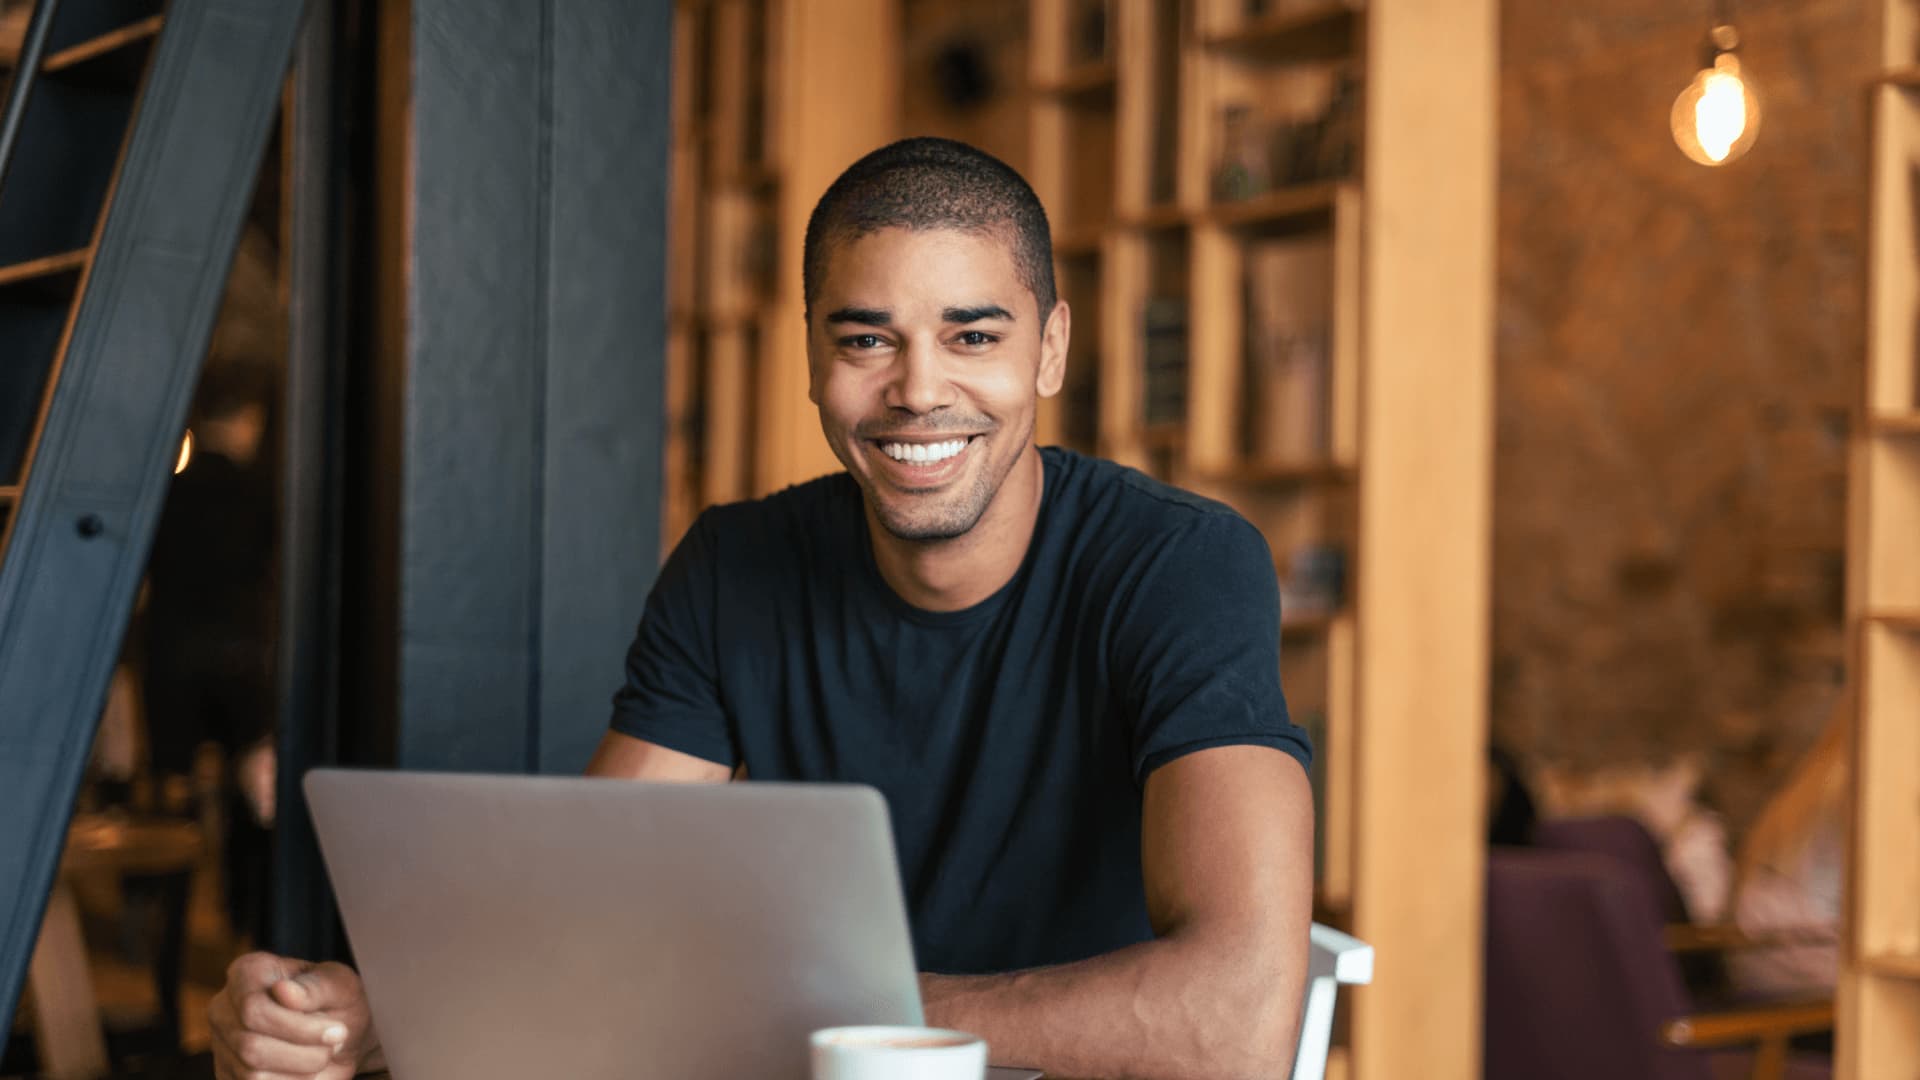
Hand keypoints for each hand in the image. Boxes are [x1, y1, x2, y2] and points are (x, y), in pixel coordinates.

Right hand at [209, 952, 380, 1079]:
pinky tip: (306, 1072)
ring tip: (321, 1056)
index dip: (298, 1027)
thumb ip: (316, 987)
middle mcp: (224, 1007)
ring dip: (300, 1072)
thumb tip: (283, 991)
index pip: (253, 1008)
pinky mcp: (227, 1075)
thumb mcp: (341, 987)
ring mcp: (221, 1044)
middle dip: (304, 1053)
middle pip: (251, 1045)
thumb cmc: (338, 1004)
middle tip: (334, 1045)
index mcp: (247, 972)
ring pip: (251, 1074)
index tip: (338, 1031)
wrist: (339, 1039)